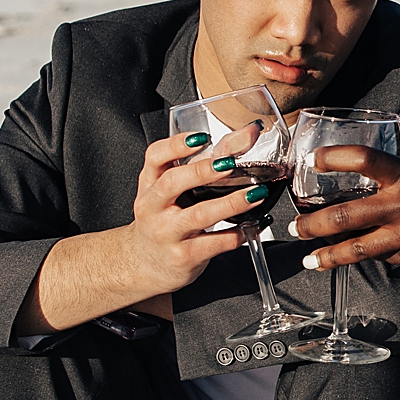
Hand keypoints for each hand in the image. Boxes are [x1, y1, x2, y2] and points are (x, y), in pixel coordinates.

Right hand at [18, 125, 261, 334]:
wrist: (144, 263)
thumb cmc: (163, 220)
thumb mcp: (168, 192)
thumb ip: (200, 165)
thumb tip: (244, 136)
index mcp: (150, 184)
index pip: (155, 157)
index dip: (177, 144)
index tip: (202, 137)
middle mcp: (154, 207)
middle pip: (173, 182)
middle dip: (203, 171)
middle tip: (230, 163)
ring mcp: (167, 233)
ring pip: (199, 215)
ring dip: (231, 203)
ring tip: (255, 193)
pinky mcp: (184, 256)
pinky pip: (215, 243)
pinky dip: (239, 233)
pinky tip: (255, 224)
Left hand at [291, 147, 399, 277]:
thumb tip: (391, 164)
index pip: (360, 159)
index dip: (331, 158)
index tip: (313, 161)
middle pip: (342, 216)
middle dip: (311, 224)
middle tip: (295, 227)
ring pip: (354, 250)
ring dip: (326, 256)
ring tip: (308, 259)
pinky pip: (384, 258)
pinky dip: (369, 258)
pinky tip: (357, 260)